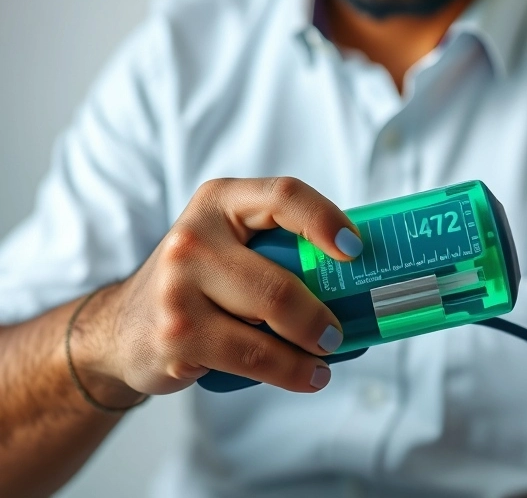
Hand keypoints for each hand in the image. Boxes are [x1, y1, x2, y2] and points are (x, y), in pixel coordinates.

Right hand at [71, 177, 362, 401]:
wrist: (124, 327)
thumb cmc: (197, 281)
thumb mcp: (228, 244)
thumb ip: (279, 247)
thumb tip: (357, 278)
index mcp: (220, 201)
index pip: (284, 196)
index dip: (326, 220)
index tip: (356, 250)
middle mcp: (195, 237)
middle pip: (281, 278)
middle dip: (322, 314)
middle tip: (339, 331)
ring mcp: (180, 287)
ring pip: (270, 320)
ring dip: (312, 347)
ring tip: (327, 356)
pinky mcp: (177, 334)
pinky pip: (253, 358)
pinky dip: (291, 372)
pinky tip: (308, 376)